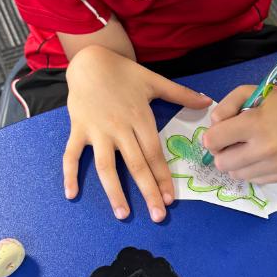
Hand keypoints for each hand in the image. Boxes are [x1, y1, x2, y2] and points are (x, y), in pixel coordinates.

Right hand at [63, 45, 211, 220]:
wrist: (91, 60)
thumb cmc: (125, 73)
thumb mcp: (154, 81)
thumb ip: (180, 94)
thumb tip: (207, 101)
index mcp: (139, 118)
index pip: (154, 153)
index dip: (163, 177)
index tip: (170, 198)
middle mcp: (119, 128)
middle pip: (135, 165)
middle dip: (148, 191)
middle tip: (158, 216)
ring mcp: (97, 130)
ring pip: (106, 166)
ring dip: (114, 191)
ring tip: (123, 213)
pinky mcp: (78, 129)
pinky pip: (71, 154)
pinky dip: (69, 174)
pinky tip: (71, 194)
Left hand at [202, 81, 276, 183]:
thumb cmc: (271, 101)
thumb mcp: (243, 93)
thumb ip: (222, 109)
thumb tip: (211, 132)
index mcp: (256, 124)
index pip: (213, 141)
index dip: (211, 136)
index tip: (219, 132)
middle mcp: (268, 148)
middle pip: (221, 164)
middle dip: (222, 152)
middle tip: (233, 141)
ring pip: (235, 175)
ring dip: (236, 162)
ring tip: (248, 147)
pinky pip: (252, 180)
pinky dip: (251, 169)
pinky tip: (261, 154)